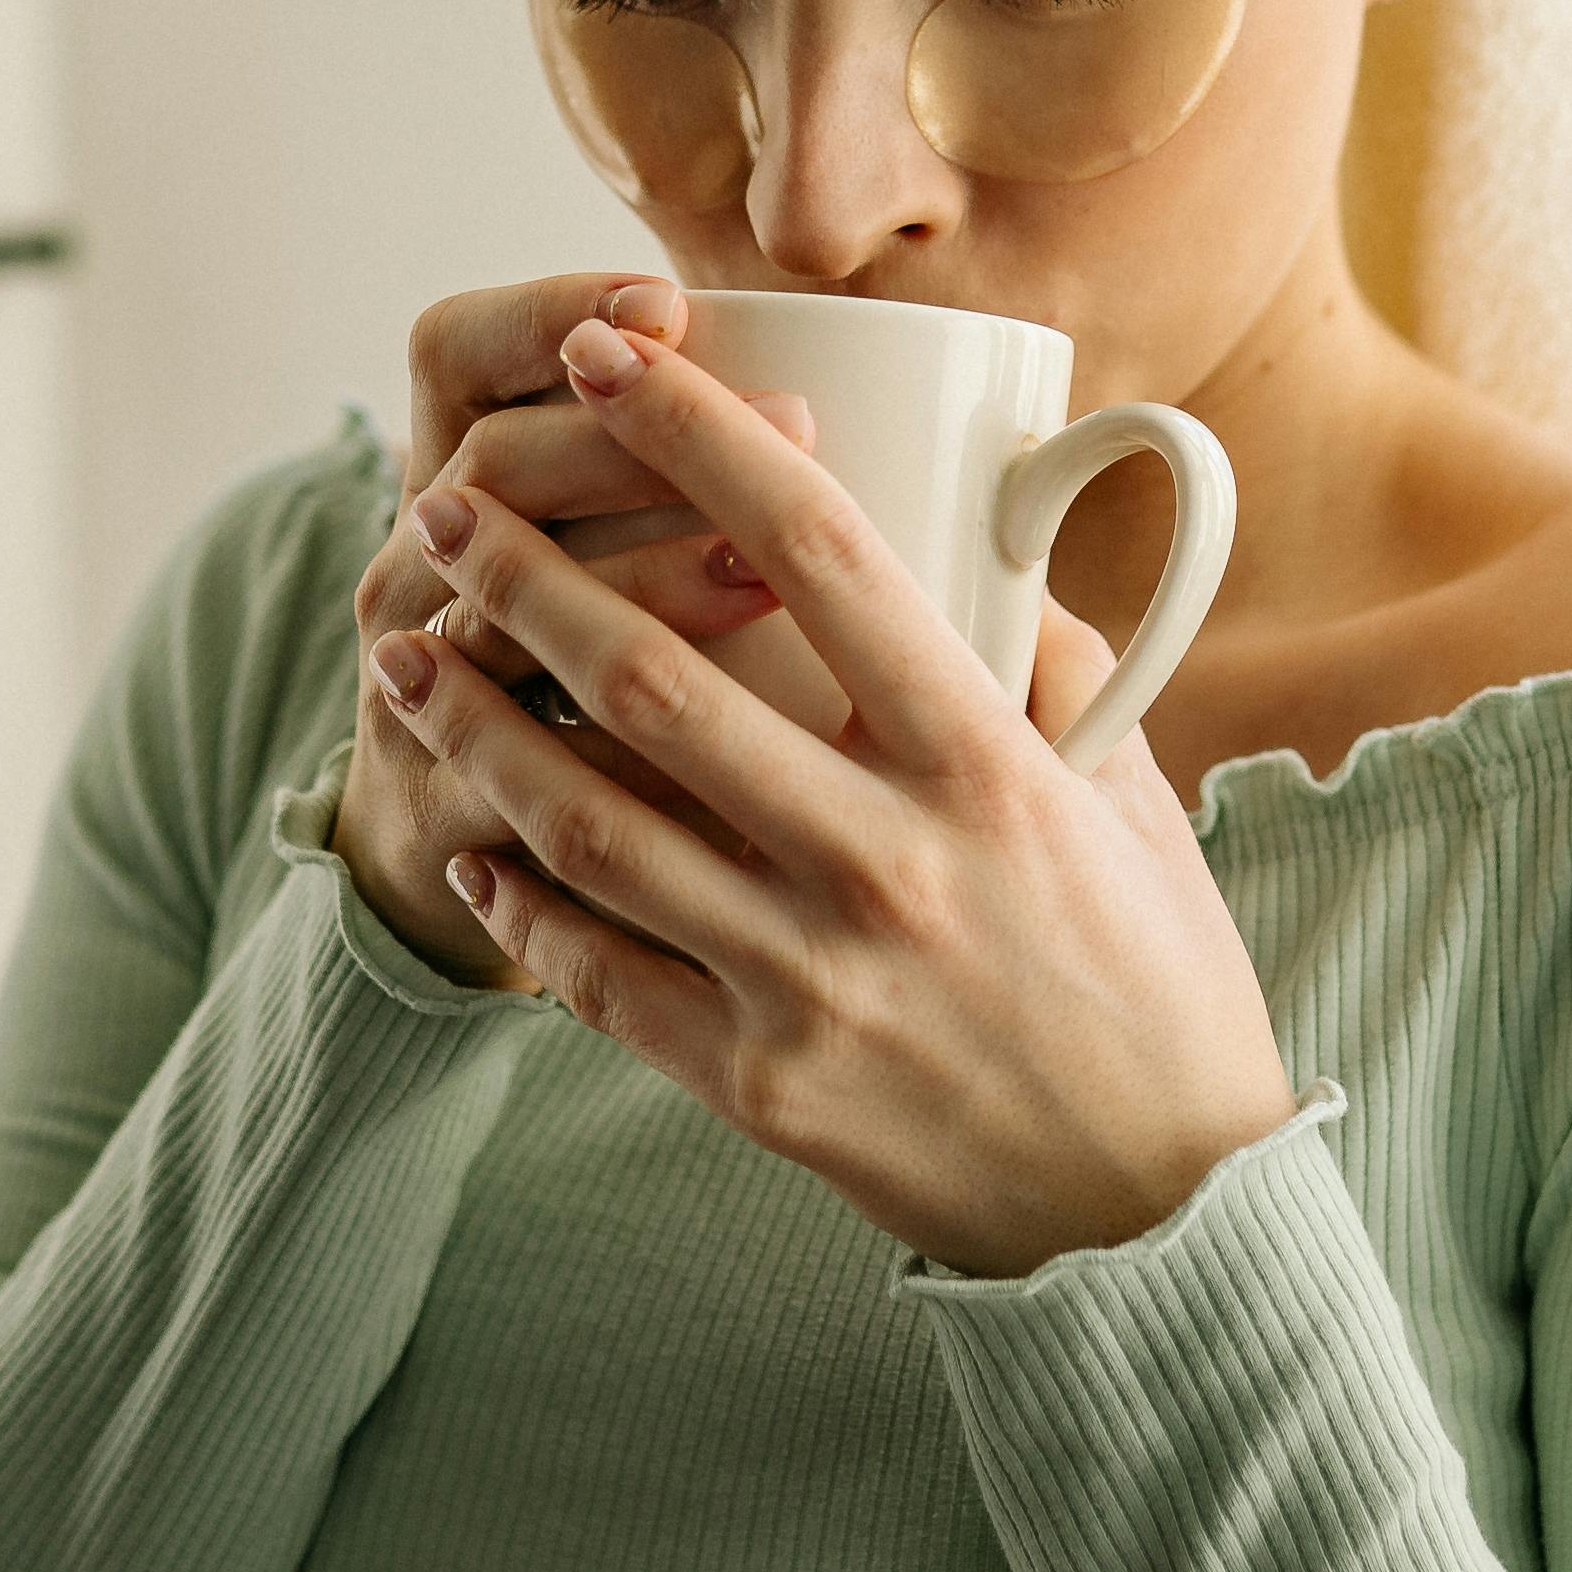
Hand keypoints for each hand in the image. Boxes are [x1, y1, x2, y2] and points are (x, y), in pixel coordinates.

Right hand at [336, 273, 795, 988]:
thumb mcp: (596, 538)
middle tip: (799, 421)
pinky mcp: (432, 806)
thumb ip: (702, 462)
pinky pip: (521, 779)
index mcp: (448, 469)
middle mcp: (411, 563)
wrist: (446, 832)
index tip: (672, 302)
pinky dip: (626, 760)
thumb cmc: (577, 656)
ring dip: (634, 583)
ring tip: (760, 574)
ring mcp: (406, 685)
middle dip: (638, 442)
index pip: (456, 348)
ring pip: (499, 620)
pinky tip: (731, 744)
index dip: (550, 308)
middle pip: (490, 469)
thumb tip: (927, 393)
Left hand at [355, 314, 1295, 1273]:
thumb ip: (1053, 671)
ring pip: (593, 822)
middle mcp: (887, 859)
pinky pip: (600, 975)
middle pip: (658, 679)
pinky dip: (520, 898)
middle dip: (526, 570)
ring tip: (407, 651)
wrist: (1164, 1218)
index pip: (820, 549)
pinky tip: (473, 839)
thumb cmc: (1157, 986)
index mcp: (986, 764)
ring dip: (478, 724)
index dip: (699, 431)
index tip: (611, 353)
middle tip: (445, 501)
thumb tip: (987, 552)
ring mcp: (811, 979)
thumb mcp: (1137, 802)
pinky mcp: (760, 1085)